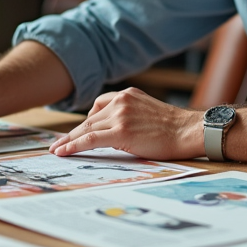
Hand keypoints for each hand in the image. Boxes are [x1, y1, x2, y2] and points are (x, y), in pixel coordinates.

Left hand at [49, 88, 203, 160]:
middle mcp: (121, 101)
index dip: (85, 121)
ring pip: (87, 129)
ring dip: (69, 141)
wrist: (189, 131)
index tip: (76, 131)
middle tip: (59, 144)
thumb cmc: (174, 128)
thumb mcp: (148, 112)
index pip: (98, 106)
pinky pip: (90, 139)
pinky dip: (74, 145)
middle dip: (73, 133)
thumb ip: (130, 115)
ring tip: (57, 150)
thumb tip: (113, 131)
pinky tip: (63, 151)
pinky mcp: (121, 131)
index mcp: (127, 95)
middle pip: (89, 119)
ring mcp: (120, 115)